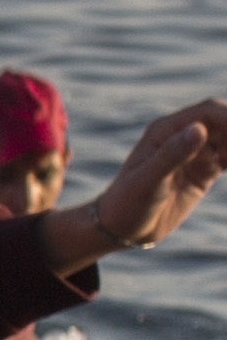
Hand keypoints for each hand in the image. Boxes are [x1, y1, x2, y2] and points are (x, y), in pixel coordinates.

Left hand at [50, 101, 226, 273]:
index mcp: (166, 130)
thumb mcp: (147, 180)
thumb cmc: (127, 203)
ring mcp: (195, 154)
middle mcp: (182, 137)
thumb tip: (200, 129)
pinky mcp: (204, 172)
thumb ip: (172, 155)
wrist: (122, 228)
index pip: (209, 111)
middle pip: (224, 122)